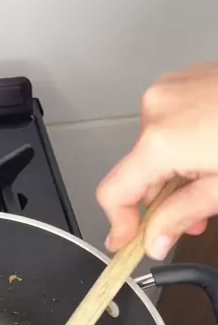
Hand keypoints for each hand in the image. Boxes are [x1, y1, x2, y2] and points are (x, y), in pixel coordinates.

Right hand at [97, 63, 217, 259]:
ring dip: (175, 178)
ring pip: (155, 150)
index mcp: (162, 140)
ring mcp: (171, 90)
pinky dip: (184, 150)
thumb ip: (183, 217)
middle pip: (138, 171)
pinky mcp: (186, 82)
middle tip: (190, 223)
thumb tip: (157, 238)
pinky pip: (170, 126)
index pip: (115, 192)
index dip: (120, 224)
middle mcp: (157, 109)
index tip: (128, 243)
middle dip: (161, 202)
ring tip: (210, 190)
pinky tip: (211, 159)